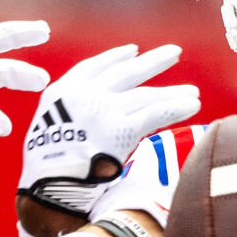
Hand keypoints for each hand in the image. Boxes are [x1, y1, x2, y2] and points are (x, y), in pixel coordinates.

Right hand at [17, 45, 200, 220]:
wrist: (46, 184)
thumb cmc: (44, 166)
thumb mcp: (44, 128)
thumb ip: (67, 117)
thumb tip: (87, 126)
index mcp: (63, 91)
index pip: (93, 67)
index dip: (115, 57)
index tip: (132, 51)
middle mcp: (86, 95)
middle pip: (126, 72)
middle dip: (152, 62)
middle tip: (174, 52)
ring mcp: (105, 110)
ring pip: (145, 95)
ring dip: (172, 92)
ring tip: (193, 91)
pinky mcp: (122, 129)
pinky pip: (155, 114)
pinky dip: (175, 108)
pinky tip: (193, 104)